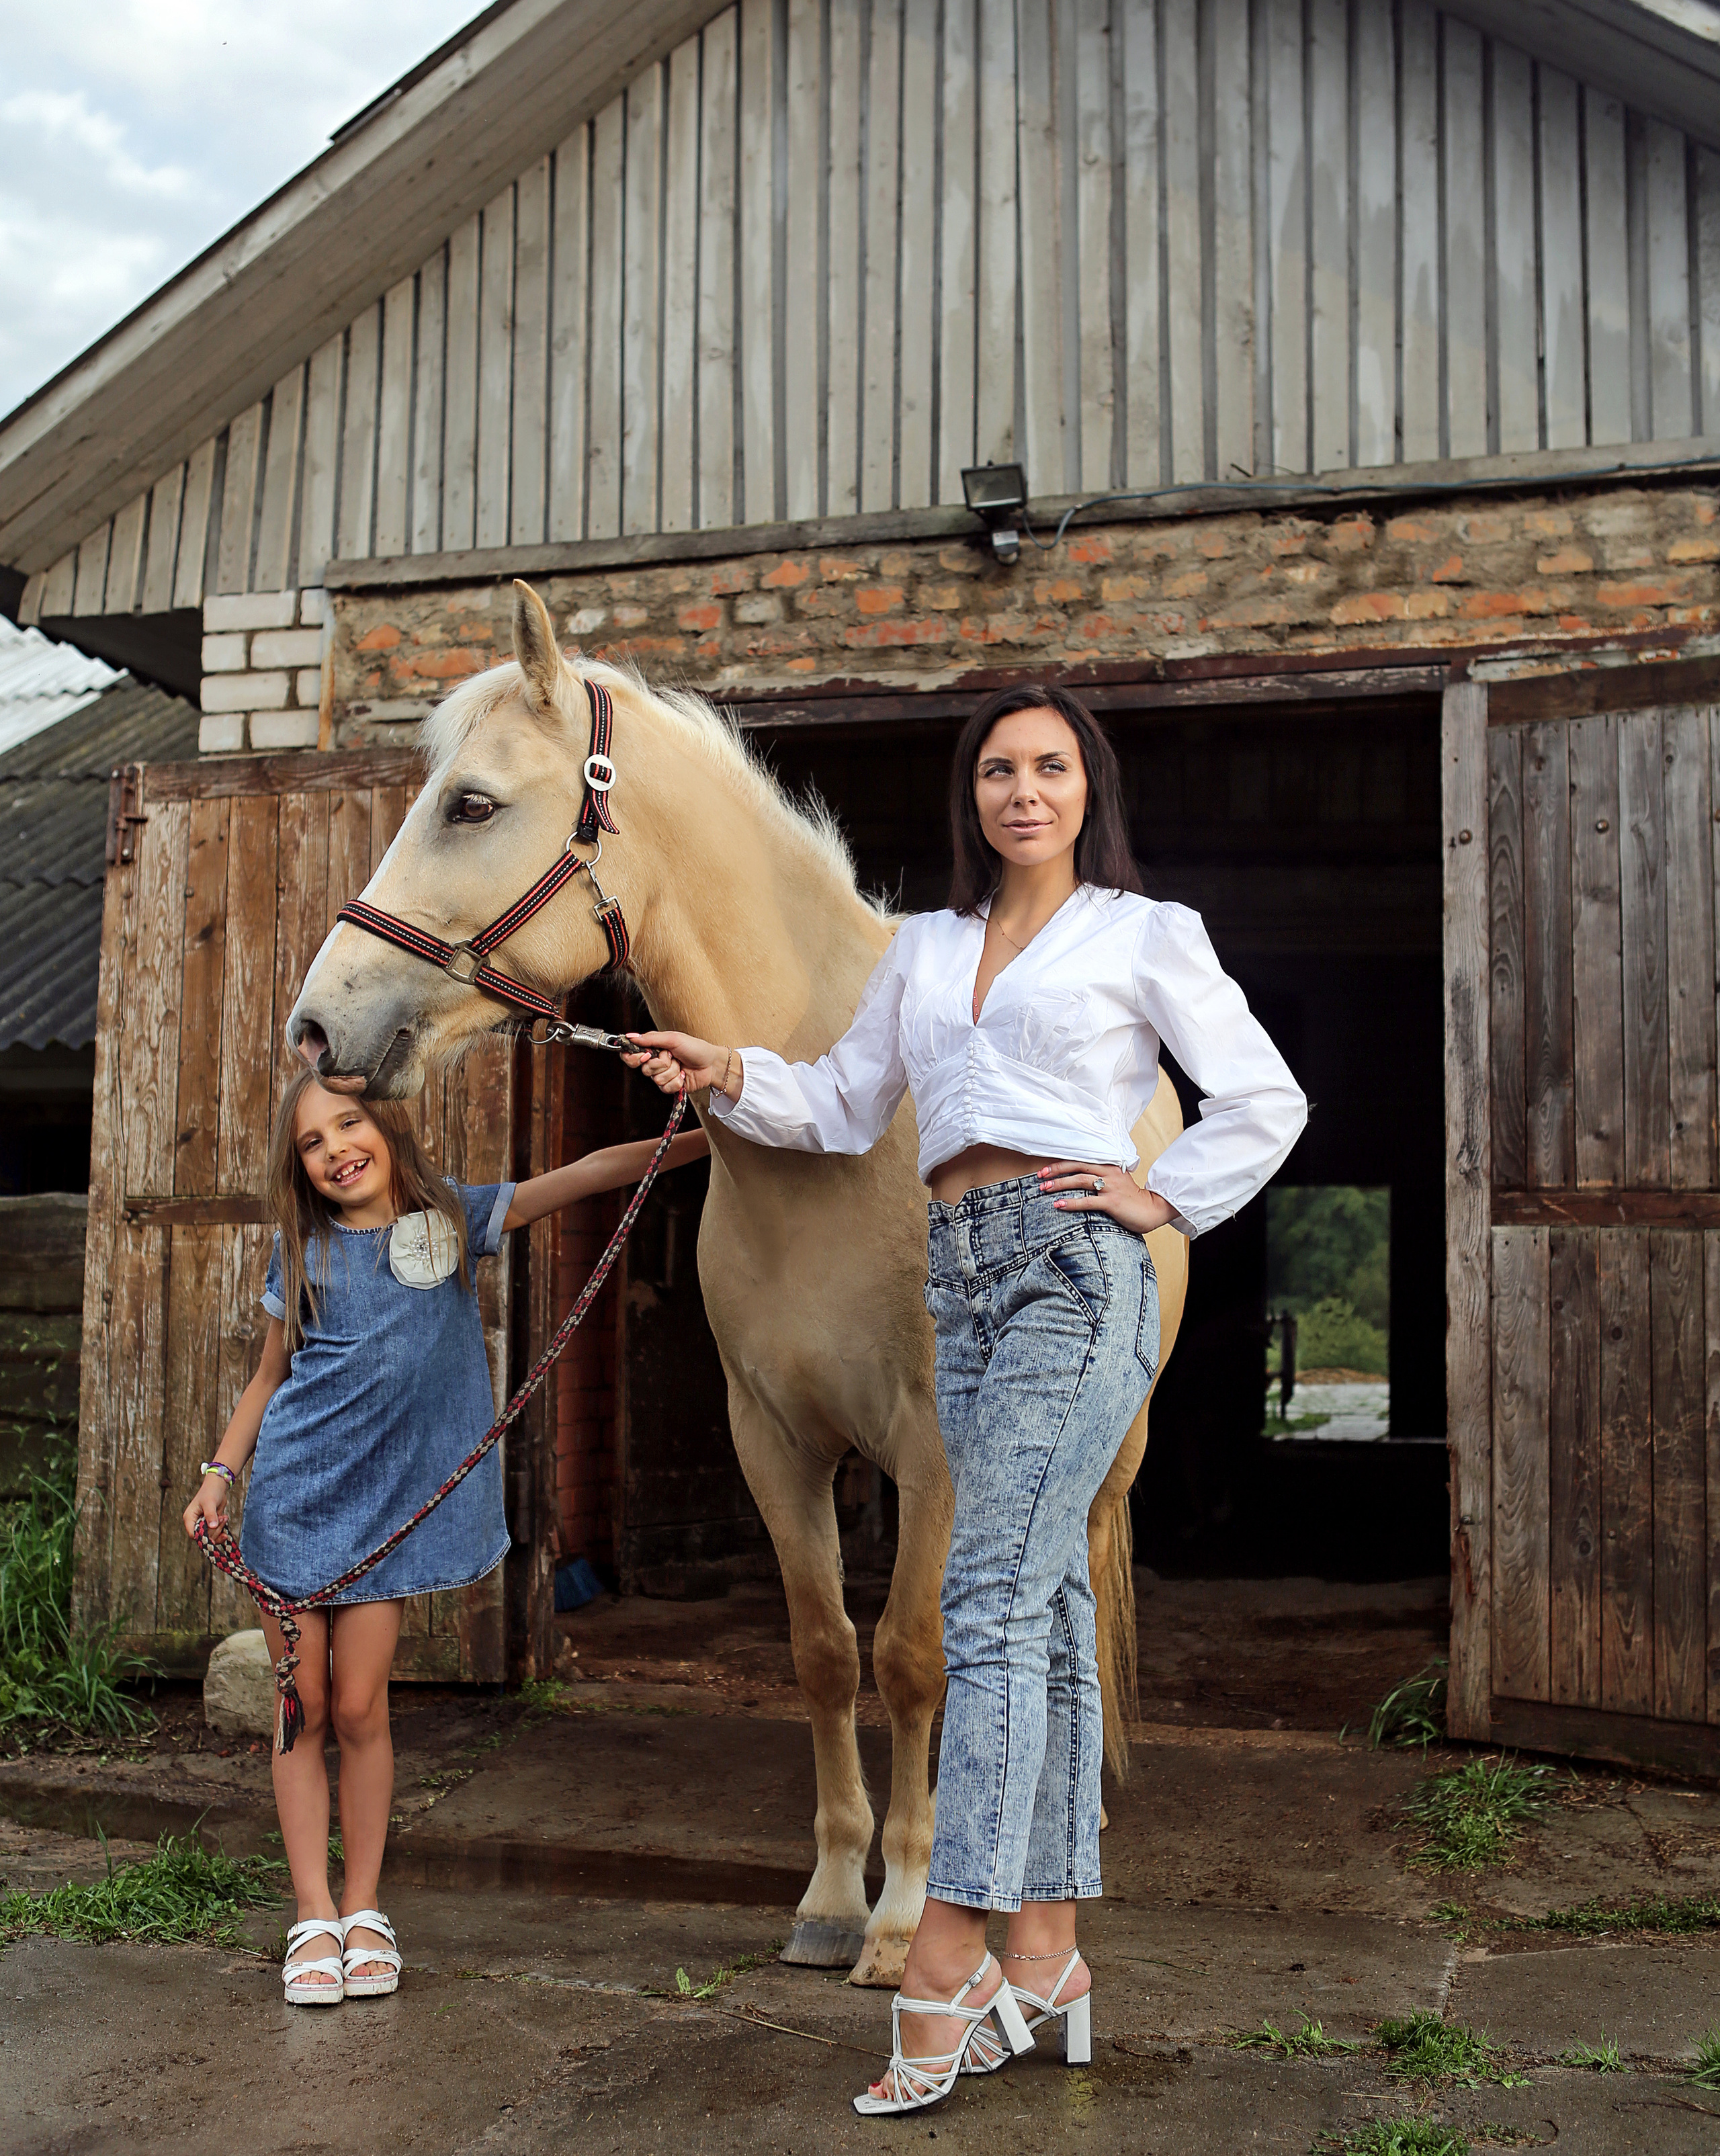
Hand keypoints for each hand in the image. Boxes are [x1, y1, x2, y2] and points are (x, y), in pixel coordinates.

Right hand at [183, 1473, 230, 1543]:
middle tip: (222, 1518)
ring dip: (220, 1529)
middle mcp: (195, 1523)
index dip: (203, 1538)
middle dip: (215, 1530)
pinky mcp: (211, 1523)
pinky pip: (216, 1532)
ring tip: (224, 1517)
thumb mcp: (209, 1502)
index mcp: (190, 1518)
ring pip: (211, 1535)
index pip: (193, 1534)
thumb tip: (213, 1526)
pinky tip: (225, 1519)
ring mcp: (203, 1524)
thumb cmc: (210, 1492)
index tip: (213, 1537)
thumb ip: (210, 1514)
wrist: (217, 1486)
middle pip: (204, 1536)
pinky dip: (222, 1528)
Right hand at [622, 1031, 736, 1097]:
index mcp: (653, 1049)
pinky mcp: (670, 1087)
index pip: (631, 1056)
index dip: (634, 1058)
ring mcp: (662, 1076)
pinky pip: (665, 1088)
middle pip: (645, 1069)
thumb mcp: (672, 1038)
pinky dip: (677, 1081)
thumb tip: (630, 1037)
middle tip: (672, 1057)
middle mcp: (655, 1063)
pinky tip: (683, 1075)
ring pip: (657, 1079)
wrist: (711, 1064)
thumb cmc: (694, 1048)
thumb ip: (650, 1038)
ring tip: (681, 1065)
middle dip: (661, 1063)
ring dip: (672, 1071)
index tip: (646, 1055)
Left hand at [1038, 1160, 1176, 1235]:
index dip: (1060, 1164)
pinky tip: (1058, 1204)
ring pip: (1080, 1180)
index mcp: (1108, 1165)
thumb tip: (1074, 1180)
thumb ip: (1099, 1178)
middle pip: (1077, 1166)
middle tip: (1040, 1178)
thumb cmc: (1130, 1198)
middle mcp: (1109, 1172)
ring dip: (1060, 1184)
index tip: (1044, 1170)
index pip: (1080, 1160)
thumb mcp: (1115, 1182)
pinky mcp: (1112, 1202)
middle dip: (1056, 1171)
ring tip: (1044, 1190)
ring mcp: (1111, 1187)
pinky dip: (1071, 1202)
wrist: (1152, 1209)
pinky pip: (1087, 1201)